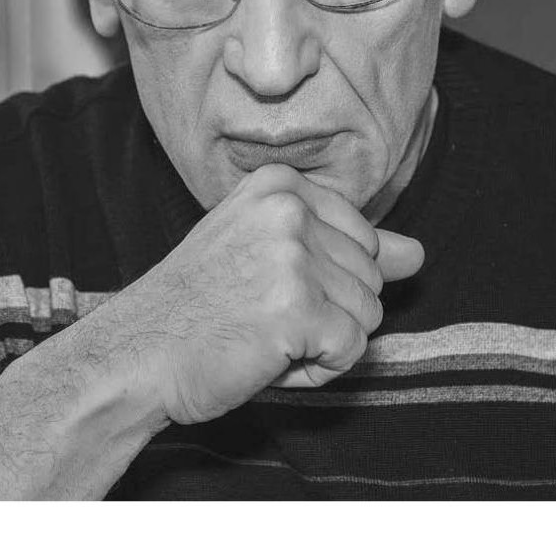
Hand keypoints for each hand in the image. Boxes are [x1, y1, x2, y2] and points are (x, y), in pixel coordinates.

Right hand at [132, 163, 424, 425]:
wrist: (138, 353)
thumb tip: (417, 254)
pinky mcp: (299, 308)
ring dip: (324, 343)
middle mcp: (290, 209)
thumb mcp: (269, 256)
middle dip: (328, 312)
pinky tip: (269, 358)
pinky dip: (319, 370)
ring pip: (368, 315)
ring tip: (263, 335)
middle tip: (261, 316)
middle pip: (371, 276)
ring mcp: (294, 256)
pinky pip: (353, 349)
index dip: (324, 280)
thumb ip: (345, 247)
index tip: (264, 287)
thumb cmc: (199, 306)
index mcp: (281, 185)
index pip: (362, 237)